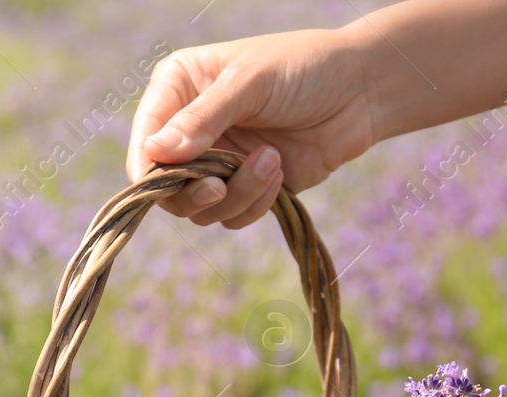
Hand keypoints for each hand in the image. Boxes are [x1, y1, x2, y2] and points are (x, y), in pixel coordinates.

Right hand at [127, 28, 375, 228]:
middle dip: (193, 191)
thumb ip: (203, 118)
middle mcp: (189, 130)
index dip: (149, 168)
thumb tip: (157, 153)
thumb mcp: (250, 82)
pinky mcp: (245, 188)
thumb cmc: (304, 68)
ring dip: (235, 195)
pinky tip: (279, 171)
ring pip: (199, 208)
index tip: (169, 179)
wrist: (361, 91)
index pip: (145, 139)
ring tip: (271, 161)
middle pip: (164, 186)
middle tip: (219, 186)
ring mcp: (217, 162)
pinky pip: (231, 217)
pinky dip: (255, 203)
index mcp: (178, 89)